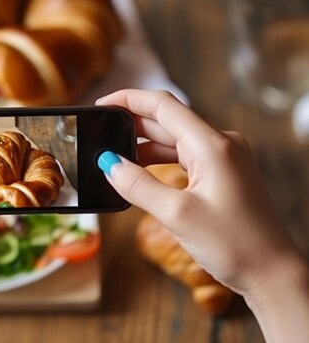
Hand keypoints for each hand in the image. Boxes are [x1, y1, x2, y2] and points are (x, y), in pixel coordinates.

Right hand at [96, 89, 308, 341]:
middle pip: (167, 120)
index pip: (163, 105)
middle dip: (131, 125)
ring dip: (143, 146)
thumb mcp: (176, 214)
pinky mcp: (222, 174)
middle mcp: (220, 144)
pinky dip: (159, 162)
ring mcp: (223, 159)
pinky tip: (139, 173)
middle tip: (99, 135)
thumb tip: (108, 164)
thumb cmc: (235, 244)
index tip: (101, 105)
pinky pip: (184, 157)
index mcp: (212, 145)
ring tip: (113, 158)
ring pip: (173, 141)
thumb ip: (137, 185)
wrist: (272, 272)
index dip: (128, 99)